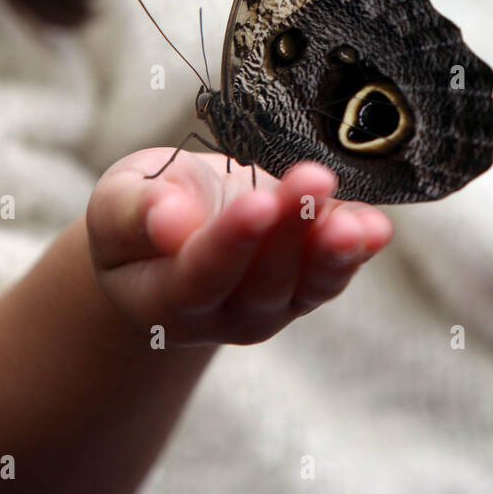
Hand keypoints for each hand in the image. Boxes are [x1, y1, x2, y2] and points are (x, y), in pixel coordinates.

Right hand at [85, 150, 392, 345]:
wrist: (176, 230)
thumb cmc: (143, 211)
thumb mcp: (116, 202)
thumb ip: (134, 214)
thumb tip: (167, 221)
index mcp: (165, 296)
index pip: (202, 275)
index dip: (232, 242)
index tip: (258, 204)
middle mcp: (223, 313)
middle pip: (264, 278)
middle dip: (292, 228)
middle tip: (312, 180)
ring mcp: (272, 305)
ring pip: (308, 284)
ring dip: (335, 250)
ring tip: (355, 222)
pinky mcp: (307, 286)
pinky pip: (336, 272)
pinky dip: (360, 250)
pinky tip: (376, 227)